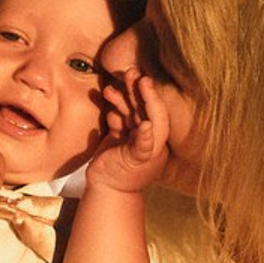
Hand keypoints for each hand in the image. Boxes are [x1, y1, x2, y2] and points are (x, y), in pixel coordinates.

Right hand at [84, 66, 168, 195]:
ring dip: (122, 97)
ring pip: (129, 110)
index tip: (144, 81)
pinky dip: (113, 107)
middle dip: (136, 90)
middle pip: (144, 108)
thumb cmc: (122, 178)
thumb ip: (143, 145)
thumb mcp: (134, 163)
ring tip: (110, 87)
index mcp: (156, 142)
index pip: (157, 115)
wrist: (106, 190)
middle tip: (130, 72)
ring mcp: (132, 135)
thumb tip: (148, 126)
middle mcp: (147, 136)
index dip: (151, 97)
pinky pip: (118, 117)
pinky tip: (106, 98)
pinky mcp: (119, 136)